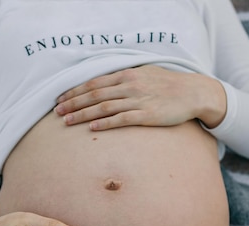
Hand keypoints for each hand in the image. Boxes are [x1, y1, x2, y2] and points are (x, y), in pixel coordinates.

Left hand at [55, 65, 226, 129]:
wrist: (192, 93)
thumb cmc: (167, 84)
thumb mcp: (144, 74)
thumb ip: (124, 79)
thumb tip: (105, 85)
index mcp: (127, 75)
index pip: (94, 83)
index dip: (75, 91)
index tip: (60, 98)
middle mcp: (129, 86)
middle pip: (94, 95)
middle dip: (72, 103)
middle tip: (56, 111)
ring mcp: (138, 100)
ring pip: (103, 107)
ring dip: (82, 114)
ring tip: (67, 121)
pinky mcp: (147, 115)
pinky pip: (121, 119)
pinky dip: (105, 123)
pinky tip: (92, 127)